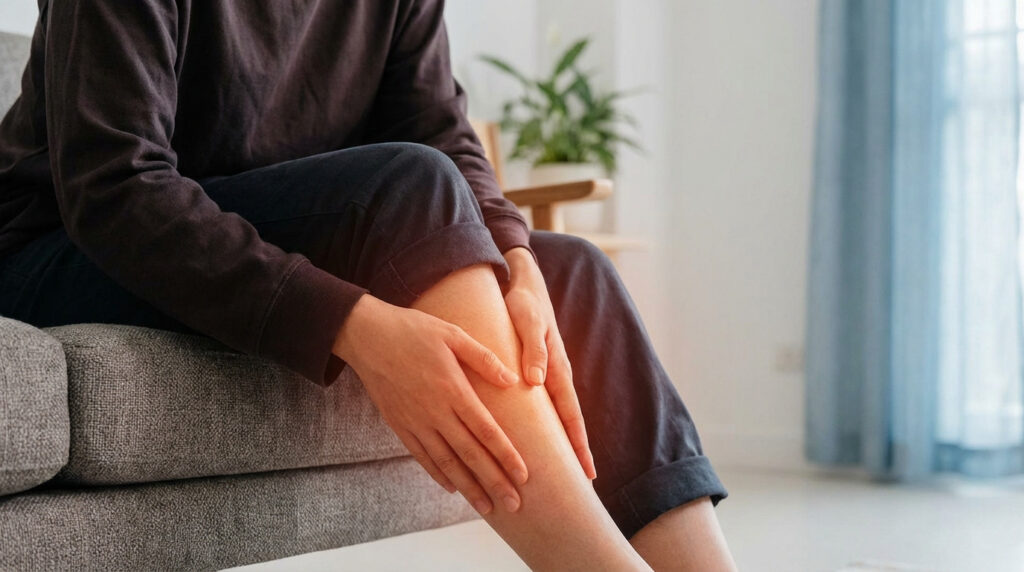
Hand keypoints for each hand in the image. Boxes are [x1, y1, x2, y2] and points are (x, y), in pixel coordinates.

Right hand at [333, 294, 527, 514]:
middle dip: (493, 481)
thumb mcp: (452, 334)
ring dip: (468, 487)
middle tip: (514, 504)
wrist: (366, 336)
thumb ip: (483, 358)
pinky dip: (438, 475)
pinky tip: (453, 488)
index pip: (485, 429)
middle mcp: (435, 412)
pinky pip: (421, 456)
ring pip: (446, 462)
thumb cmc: (413, 330)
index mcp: (452, 389)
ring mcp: (415, 422)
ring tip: (487, 507)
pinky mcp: (399, 425)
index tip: (524, 475)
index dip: (505, 454)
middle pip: (469, 454)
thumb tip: (512, 380)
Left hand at [502, 247, 596, 479]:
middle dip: (577, 449)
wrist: (525, 283)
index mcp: (557, 368)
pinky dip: (550, 422)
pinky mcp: (539, 369)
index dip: (577, 443)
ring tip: (568, 466)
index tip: (586, 470)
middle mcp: (556, 374)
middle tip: (585, 481)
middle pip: (570, 420)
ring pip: (560, 413)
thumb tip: (537, 382)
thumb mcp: (526, 321)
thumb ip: (532, 349)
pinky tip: (544, 435)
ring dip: (564, 439)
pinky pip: (547, 402)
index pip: (570, 414)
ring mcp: (550, 373)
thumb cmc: (524, 303)